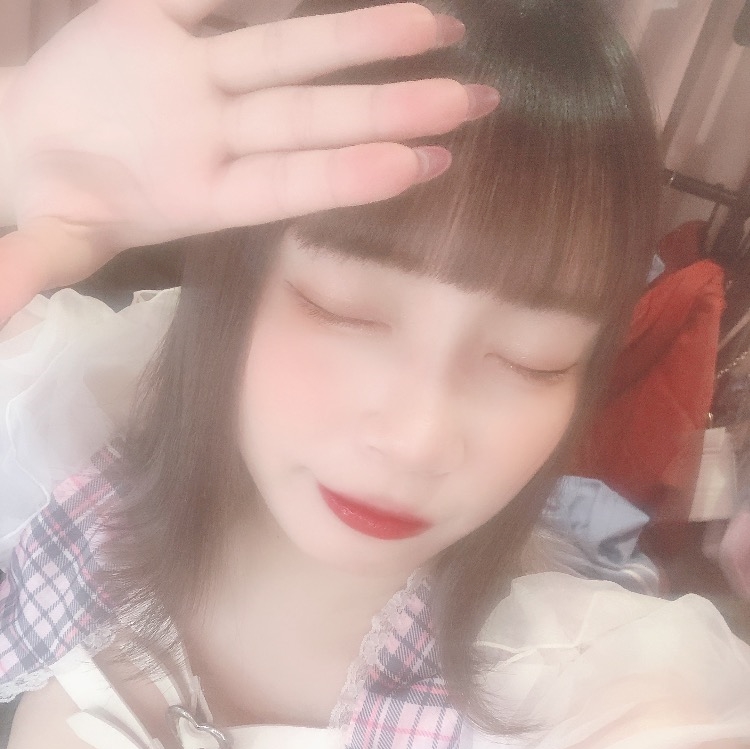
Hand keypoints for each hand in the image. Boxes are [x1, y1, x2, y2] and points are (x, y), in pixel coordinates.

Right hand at [0, 0, 496, 321]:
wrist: (22, 143)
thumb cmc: (48, 200)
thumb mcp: (47, 238)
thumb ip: (31, 269)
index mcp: (196, 191)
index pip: (288, 182)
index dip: (352, 174)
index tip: (426, 165)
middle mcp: (214, 133)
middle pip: (314, 116)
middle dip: (393, 106)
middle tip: (479, 101)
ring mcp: (198, 79)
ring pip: (290, 51)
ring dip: (363, 37)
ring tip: (441, 26)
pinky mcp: (163, 23)